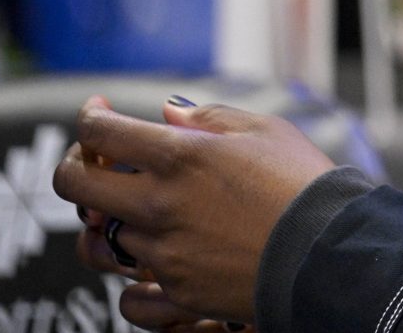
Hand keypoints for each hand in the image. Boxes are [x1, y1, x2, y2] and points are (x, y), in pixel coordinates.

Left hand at [53, 96, 337, 322]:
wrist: (330, 251)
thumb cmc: (304, 184)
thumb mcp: (264, 130)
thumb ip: (208, 117)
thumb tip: (169, 113)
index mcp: (181, 155)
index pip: (102, 131)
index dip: (89, 116)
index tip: (97, 111)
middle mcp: (161, 204)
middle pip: (75, 185)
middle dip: (73, 165)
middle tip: (93, 159)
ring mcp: (163, 252)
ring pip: (96, 238)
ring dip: (101, 220)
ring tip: (121, 211)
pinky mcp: (176, 290)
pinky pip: (127, 287)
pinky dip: (131, 269)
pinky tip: (150, 255)